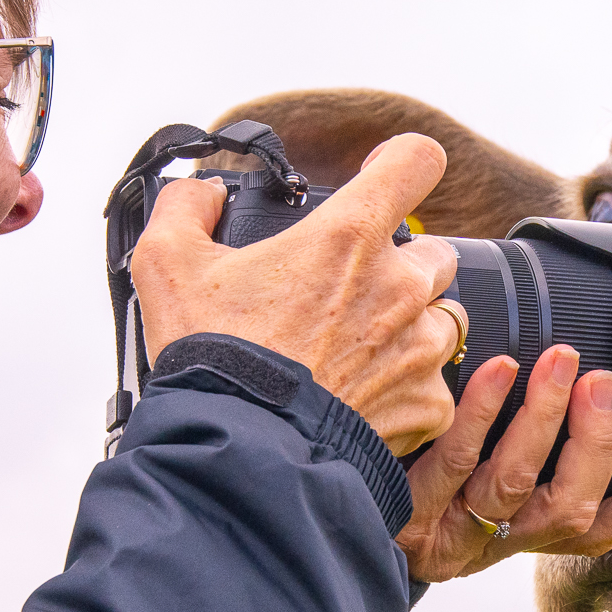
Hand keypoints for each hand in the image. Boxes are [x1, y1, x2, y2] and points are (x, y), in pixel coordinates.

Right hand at [130, 134, 465, 453]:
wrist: (239, 451)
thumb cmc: (212, 360)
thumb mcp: (167, 265)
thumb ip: (185, 208)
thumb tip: (201, 195)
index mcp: (349, 237)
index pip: (417, 160)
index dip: (400, 162)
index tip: (382, 177)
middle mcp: (399, 286)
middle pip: (436, 252)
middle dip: (402, 267)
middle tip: (352, 294)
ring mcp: (421, 348)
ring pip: (444, 320)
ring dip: (412, 329)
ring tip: (358, 353)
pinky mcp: (429, 404)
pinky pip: (437, 386)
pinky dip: (410, 391)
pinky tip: (365, 400)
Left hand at [398, 345, 611, 582]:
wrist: (315, 506)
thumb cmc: (401, 469)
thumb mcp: (466, 469)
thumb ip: (515, 442)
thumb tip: (578, 385)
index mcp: (513, 539)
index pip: (590, 535)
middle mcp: (487, 544)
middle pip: (563, 508)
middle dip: (592, 440)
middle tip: (599, 380)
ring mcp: (445, 533)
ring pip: (513, 483)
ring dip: (543, 417)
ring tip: (558, 361)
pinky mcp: (403, 514)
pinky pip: (453, 462)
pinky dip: (483, 414)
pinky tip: (496, 370)